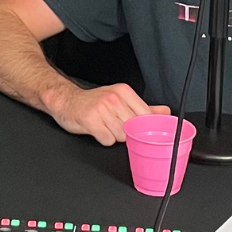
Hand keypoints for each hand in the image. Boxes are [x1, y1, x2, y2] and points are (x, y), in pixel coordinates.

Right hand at [45, 83, 167, 145]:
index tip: (136, 129)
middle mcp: (114, 98)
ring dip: (113, 135)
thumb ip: (144, 107)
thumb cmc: (94, 102)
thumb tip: (165, 112)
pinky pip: (107, 140)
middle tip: (114, 125)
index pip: (145, 116)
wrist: (66, 101)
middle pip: (133, 128)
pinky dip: (103, 139)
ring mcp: (102, 108)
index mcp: (124, 92)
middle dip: (125, 132)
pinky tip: (98, 131)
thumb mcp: (120, 100)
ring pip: (121, 136)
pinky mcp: (91, 120)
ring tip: (104, 126)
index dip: (141, 127)